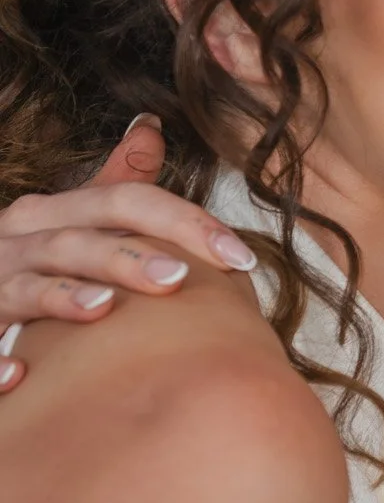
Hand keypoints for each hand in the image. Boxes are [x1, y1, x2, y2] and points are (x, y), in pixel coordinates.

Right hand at [0, 117, 252, 392]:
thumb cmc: (33, 262)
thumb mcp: (70, 218)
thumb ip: (116, 179)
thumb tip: (149, 127)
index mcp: (51, 215)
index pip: (125, 202)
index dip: (185, 222)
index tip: (242, 259)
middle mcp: (17, 244)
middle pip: (76, 242)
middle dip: (128, 257)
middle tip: (180, 278)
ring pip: (27, 287)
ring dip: (64, 297)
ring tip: (105, 307)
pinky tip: (18, 375)